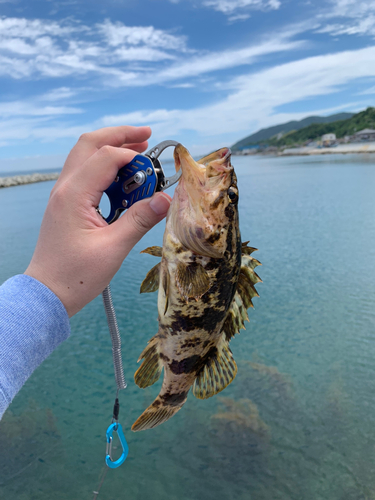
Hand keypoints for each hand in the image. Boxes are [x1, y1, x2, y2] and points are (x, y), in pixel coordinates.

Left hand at [25, 126, 170, 316]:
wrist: (48, 292)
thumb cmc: (76, 275)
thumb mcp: (114, 248)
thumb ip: (140, 220)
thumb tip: (166, 199)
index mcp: (74, 195)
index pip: (105, 157)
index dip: (133, 156)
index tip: (155, 169)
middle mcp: (64, 188)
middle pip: (89, 144)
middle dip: (119, 135)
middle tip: (147, 135)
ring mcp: (63, 195)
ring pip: (84, 156)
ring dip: (111, 148)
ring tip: (138, 152)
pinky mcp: (66, 204)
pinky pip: (84, 174)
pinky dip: (104, 168)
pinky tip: (123, 179)